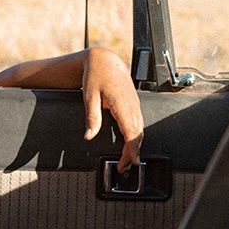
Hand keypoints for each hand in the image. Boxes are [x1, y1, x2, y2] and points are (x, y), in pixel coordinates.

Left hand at [82, 48, 143, 172]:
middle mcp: (132, 106)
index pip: (132, 133)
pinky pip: (138, 124)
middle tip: (123, 168)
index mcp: (122, 105)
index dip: (133, 151)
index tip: (132, 163)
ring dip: (135, 146)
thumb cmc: (96, 75)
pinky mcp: (133, 104)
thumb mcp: (89, 97)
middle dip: (133, 154)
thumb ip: (92, 118)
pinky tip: (130, 144)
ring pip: (140, 130)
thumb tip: (89, 136)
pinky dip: (136, 136)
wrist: (104, 60)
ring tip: (126, 160)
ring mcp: (135, 105)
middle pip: (138, 136)